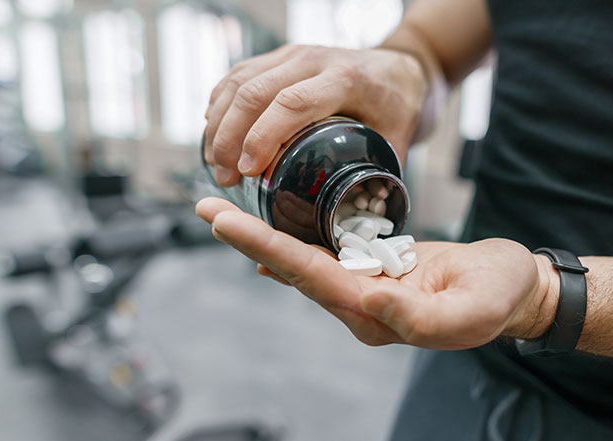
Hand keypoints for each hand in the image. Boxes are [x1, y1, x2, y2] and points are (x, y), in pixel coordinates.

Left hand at [196, 197, 558, 347]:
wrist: (515, 290)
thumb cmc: (499, 296)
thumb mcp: (470, 309)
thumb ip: (419, 316)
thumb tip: (367, 301)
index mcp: (378, 316)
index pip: (310, 278)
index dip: (266, 248)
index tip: (228, 223)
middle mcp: (361, 306)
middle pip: (294, 268)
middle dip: (249, 238)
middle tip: (207, 208)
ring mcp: (366, 289)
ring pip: (304, 261)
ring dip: (263, 236)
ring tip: (225, 214)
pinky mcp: (375, 271)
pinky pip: (325, 257)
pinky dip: (293, 244)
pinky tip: (268, 238)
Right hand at [203, 45, 426, 186]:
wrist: (398, 67)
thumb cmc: (396, 106)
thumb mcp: (398, 141)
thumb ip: (380, 178)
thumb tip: (359, 221)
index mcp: (345, 79)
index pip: (293, 103)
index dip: (263, 137)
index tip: (247, 171)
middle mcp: (314, 60)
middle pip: (255, 91)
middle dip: (230, 137)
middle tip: (225, 177)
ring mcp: (293, 54)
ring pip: (239, 81)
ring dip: (219, 123)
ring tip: (216, 163)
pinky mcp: (279, 57)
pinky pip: (237, 75)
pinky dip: (220, 105)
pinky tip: (215, 134)